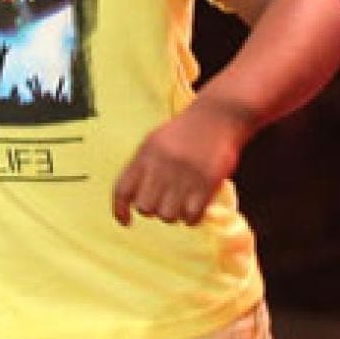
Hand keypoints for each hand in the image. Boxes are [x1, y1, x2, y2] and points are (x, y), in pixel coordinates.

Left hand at [112, 95, 252, 225]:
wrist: (219, 116)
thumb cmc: (187, 132)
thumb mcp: (157, 142)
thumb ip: (144, 167)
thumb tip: (133, 200)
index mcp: (146, 154)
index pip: (122, 190)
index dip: (120, 210)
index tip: (126, 222)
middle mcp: (162, 166)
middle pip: (145, 207)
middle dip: (154, 209)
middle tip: (166, 202)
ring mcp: (184, 176)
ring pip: (167, 216)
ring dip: (175, 214)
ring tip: (184, 202)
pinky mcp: (206, 184)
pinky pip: (191, 217)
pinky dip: (193, 217)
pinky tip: (197, 207)